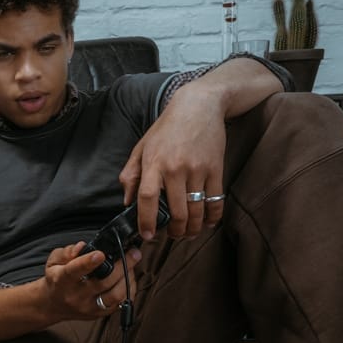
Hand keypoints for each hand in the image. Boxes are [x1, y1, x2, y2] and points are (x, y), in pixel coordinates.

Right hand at [43, 241, 142, 321]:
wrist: (54, 305)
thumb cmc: (56, 280)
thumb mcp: (53, 262)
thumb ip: (66, 252)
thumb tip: (82, 247)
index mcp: (63, 280)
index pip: (75, 271)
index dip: (88, 262)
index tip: (100, 254)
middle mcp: (76, 296)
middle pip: (103, 282)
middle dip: (122, 266)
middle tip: (133, 252)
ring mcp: (90, 307)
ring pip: (115, 295)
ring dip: (128, 278)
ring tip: (132, 264)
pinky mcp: (100, 314)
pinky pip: (121, 303)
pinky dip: (129, 289)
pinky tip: (129, 278)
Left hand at [118, 85, 226, 239]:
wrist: (200, 106)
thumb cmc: (168, 127)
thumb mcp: (142, 147)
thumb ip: (131, 174)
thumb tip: (126, 201)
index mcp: (154, 163)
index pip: (147, 198)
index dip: (146, 220)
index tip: (147, 235)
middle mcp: (175, 168)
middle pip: (176, 211)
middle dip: (174, 231)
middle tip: (172, 236)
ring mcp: (197, 169)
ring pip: (196, 210)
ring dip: (193, 228)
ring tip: (188, 233)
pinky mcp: (216, 169)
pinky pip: (215, 200)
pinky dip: (213, 217)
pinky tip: (208, 223)